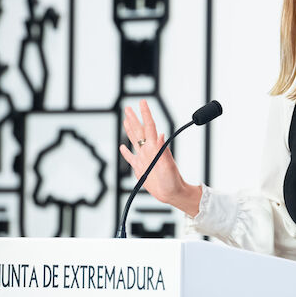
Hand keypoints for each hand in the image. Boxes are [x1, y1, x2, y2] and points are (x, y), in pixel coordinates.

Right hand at [119, 100, 200, 216]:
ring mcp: (144, 159)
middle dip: (134, 118)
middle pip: (139, 131)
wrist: (172, 193)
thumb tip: (162, 134)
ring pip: (134, 141)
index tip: (142, 102)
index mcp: (155, 148)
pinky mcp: (140, 168)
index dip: (146, 114)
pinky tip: (122, 147)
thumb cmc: (173, 180)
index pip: (149, 127)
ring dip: (130, 130)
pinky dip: (126, 152)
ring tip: (126, 120)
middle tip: (128, 108)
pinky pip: (131, 158)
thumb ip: (164, 151)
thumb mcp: (169, 165)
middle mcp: (149, 150)